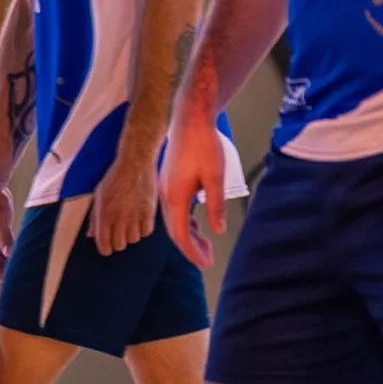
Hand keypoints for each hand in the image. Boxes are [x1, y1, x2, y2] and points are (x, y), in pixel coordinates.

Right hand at [0, 161, 16, 275]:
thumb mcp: (1, 219)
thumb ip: (6, 238)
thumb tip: (8, 255)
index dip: (0, 274)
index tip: (11, 283)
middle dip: (3, 270)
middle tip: (18, 279)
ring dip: (5, 261)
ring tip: (19, 269)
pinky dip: (7, 251)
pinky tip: (17, 253)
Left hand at [93, 146, 158, 254]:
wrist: (135, 162)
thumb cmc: (115, 177)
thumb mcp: (99, 195)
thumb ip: (94, 217)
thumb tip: (90, 234)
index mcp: (103, 214)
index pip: (104, 244)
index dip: (105, 248)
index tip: (108, 247)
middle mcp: (119, 217)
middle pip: (120, 245)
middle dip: (118, 241)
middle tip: (120, 233)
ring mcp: (135, 215)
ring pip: (133, 240)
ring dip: (132, 234)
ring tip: (131, 223)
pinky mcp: (149, 211)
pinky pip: (146, 232)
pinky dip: (143, 229)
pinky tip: (141, 219)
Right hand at [159, 103, 227, 268]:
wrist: (189, 119)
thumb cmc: (204, 145)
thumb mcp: (215, 177)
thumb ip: (216, 205)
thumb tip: (217, 230)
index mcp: (176, 196)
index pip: (180, 234)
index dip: (192, 252)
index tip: (205, 264)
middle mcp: (165, 195)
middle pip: (175, 231)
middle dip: (191, 247)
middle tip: (207, 259)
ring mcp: (165, 188)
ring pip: (174, 220)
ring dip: (189, 234)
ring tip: (206, 245)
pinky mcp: (168, 181)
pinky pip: (175, 209)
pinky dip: (186, 221)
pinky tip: (198, 225)